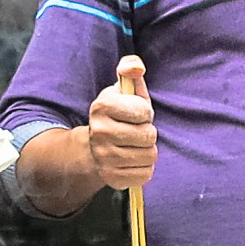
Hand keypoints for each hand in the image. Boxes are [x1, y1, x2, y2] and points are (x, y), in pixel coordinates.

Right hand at [86, 56, 156, 189]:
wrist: (95, 147)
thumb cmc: (118, 114)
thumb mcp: (123, 90)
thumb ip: (130, 70)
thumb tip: (136, 66)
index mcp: (101, 107)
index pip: (144, 112)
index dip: (145, 112)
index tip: (135, 113)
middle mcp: (99, 133)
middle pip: (149, 136)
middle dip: (147, 132)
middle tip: (135, 130)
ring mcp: (104, 158)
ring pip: (150, 155)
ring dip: (147, 150)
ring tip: (134, 145)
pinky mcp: (111, 178)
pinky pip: (146, 174)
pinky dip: (144, 167)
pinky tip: (132, 160)